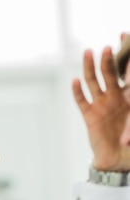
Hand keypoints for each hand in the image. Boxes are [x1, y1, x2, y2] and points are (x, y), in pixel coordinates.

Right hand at [72, 44, 129, 170]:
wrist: (118, 159)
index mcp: (128, 96)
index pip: (127, 73)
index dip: (126, 58)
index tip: (125, 40)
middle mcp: (113, 97)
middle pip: (108, 73)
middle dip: (108, 60)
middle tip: (108, 48)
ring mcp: (100, 105)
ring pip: (93, 82)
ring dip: (90, 68)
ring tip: (88, 53)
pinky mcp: (89, 116)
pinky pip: (82, 101)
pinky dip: (77, 91)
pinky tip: (74, 81)